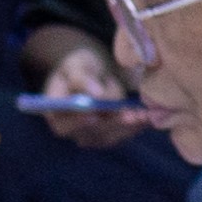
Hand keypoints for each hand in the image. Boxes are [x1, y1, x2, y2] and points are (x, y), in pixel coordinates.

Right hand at [31, 35, 144, 149]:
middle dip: (112, 124)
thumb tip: (96, 94)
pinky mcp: (105, 136)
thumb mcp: (77, 64)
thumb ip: (83, 78)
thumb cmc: (79, 66)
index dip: (76, 122)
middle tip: (130, 115)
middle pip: (88, 133)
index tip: (94, 115)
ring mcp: (87, 135)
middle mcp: (69, 128)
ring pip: (107, 136)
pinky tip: (147, 117)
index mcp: (54, 111)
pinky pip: (120, 135)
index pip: (61, 123)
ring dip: (127, 127)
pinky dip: (134, 127)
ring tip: (144, 115)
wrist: (90, 74)